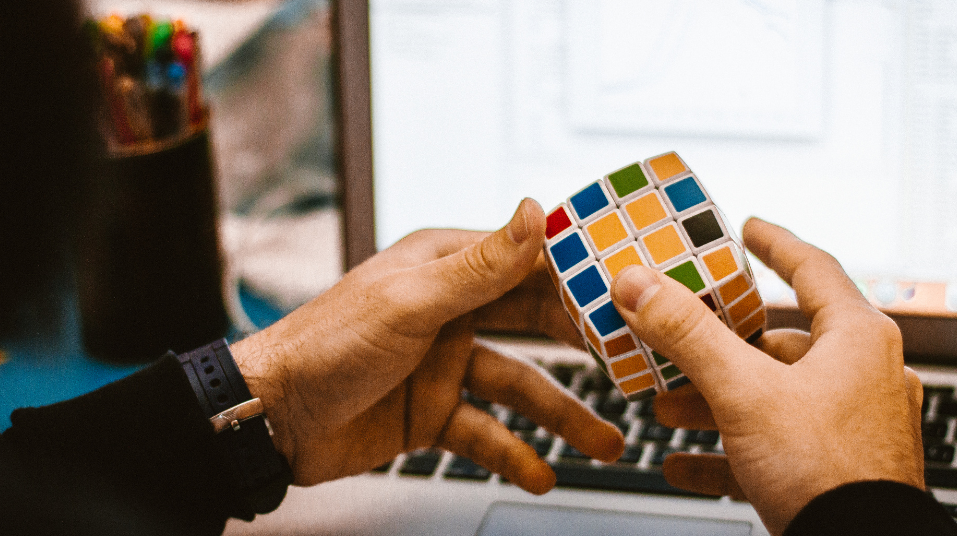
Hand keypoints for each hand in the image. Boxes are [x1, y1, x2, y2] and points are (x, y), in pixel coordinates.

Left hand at [230, 199, 623, 492]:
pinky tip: (540, 474)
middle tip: (632, 366)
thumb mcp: (411, 302)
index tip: (629, 291)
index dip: (579, 276)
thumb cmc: (326, 344)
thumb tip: (535, 211)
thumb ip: (480, 266)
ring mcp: (444, 364)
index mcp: (445, 267)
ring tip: (603, 441)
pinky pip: (485, 433)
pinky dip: (513, 454)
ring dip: (561, 416)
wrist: (269, 419)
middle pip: (534, 326)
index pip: (528, 263)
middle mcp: (451, 311)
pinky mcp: (433, 412)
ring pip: (518, 387)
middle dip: (583, 349)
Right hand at [609, 218, 924, 535]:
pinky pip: (771, 448)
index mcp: (857, 339)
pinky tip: (683, 463)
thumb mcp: (745, 392)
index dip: (775, 244)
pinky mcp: (834, 470)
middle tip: (675, 341)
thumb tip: (639, 284)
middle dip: (715, 348)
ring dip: (712, 401)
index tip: (748, 229)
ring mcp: (850, 427)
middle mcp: (861, 377)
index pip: (813, 268)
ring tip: (665, 409)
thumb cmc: (828, 474)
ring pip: (769, 398)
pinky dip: (727, 452)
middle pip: (776, 343)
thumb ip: (688, 335)